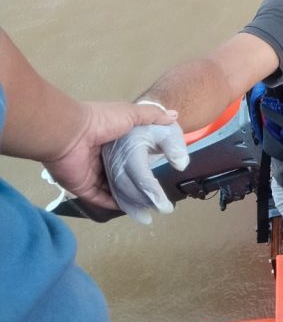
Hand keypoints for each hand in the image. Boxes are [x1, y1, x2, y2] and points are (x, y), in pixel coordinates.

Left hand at [41, 100, 180, 211]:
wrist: (69, 135)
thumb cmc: (100, 121)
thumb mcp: (131, 113)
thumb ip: (152, 115)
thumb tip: (175, 116)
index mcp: (111, 139)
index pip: (130, 150)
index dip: (144, 157)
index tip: (161, 164)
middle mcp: (101, 156)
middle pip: (122, 171)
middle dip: (137, 180)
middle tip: (156, 188)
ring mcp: (91, 173)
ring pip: (112, 187)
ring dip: (128, 194)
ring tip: (149, 202)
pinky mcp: (83, 187)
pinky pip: (100, 199)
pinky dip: (113, 204)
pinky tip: (131, 208)